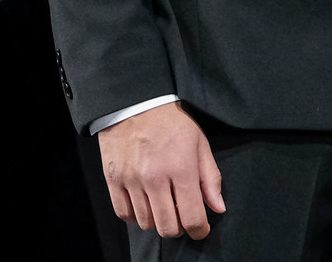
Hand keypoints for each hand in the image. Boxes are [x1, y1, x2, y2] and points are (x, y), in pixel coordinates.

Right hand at [99, 101, 224, 239]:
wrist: (135, 101)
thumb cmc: (171, 121)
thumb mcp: (199, 143)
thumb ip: (210, 177)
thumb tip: (218, 207)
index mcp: (181, 168)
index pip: (192, 217)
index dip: (199, 230)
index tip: (201, 228)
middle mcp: (155, 177)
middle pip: (167, 227)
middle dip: (179, 228)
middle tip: (182, 217)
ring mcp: (132, 179)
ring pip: (146, 223)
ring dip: (157, 222)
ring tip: (163, 207)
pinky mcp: (113, 179)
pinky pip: (123, 214)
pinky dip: (135, 217)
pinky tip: (144, 206)